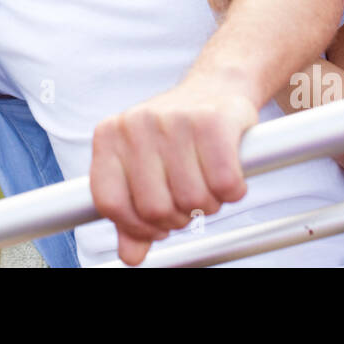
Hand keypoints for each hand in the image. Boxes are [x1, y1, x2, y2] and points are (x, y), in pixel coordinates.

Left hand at [90, 75, 258, 265]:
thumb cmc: (176, 134)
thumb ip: (133, 212)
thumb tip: (130, 256)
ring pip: (193, 201)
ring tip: (209, 183)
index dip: (137, 226)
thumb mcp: (144, 167)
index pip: (110, 203)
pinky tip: (230, 175)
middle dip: (179, 218)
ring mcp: (174, 120)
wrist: (216, 87)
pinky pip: (226, 184)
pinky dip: (233, 191)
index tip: (156, 226)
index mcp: (110, 136)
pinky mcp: (213, 120)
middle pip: (155, 208)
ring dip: (209, 204)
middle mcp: (137, 124)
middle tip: (189, 203)